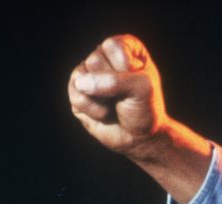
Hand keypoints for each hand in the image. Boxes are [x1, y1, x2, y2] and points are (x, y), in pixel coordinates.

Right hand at [68, 35, 166, 160]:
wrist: (140, 138)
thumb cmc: (145, 108)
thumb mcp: (143, 89)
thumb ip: (116, 80)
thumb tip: (82, 84)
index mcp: (124, 48)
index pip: (112, 46)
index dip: (124, 67)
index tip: (137, 79)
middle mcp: (104, 57)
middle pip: (95, 60)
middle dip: (113, 84)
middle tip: (124, 96)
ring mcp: (88, 74)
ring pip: (81, 76)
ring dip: (102, 97)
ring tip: (114, 103)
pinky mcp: (77, 92)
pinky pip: (76, 94)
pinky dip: (93, 109)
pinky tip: (104, 113)